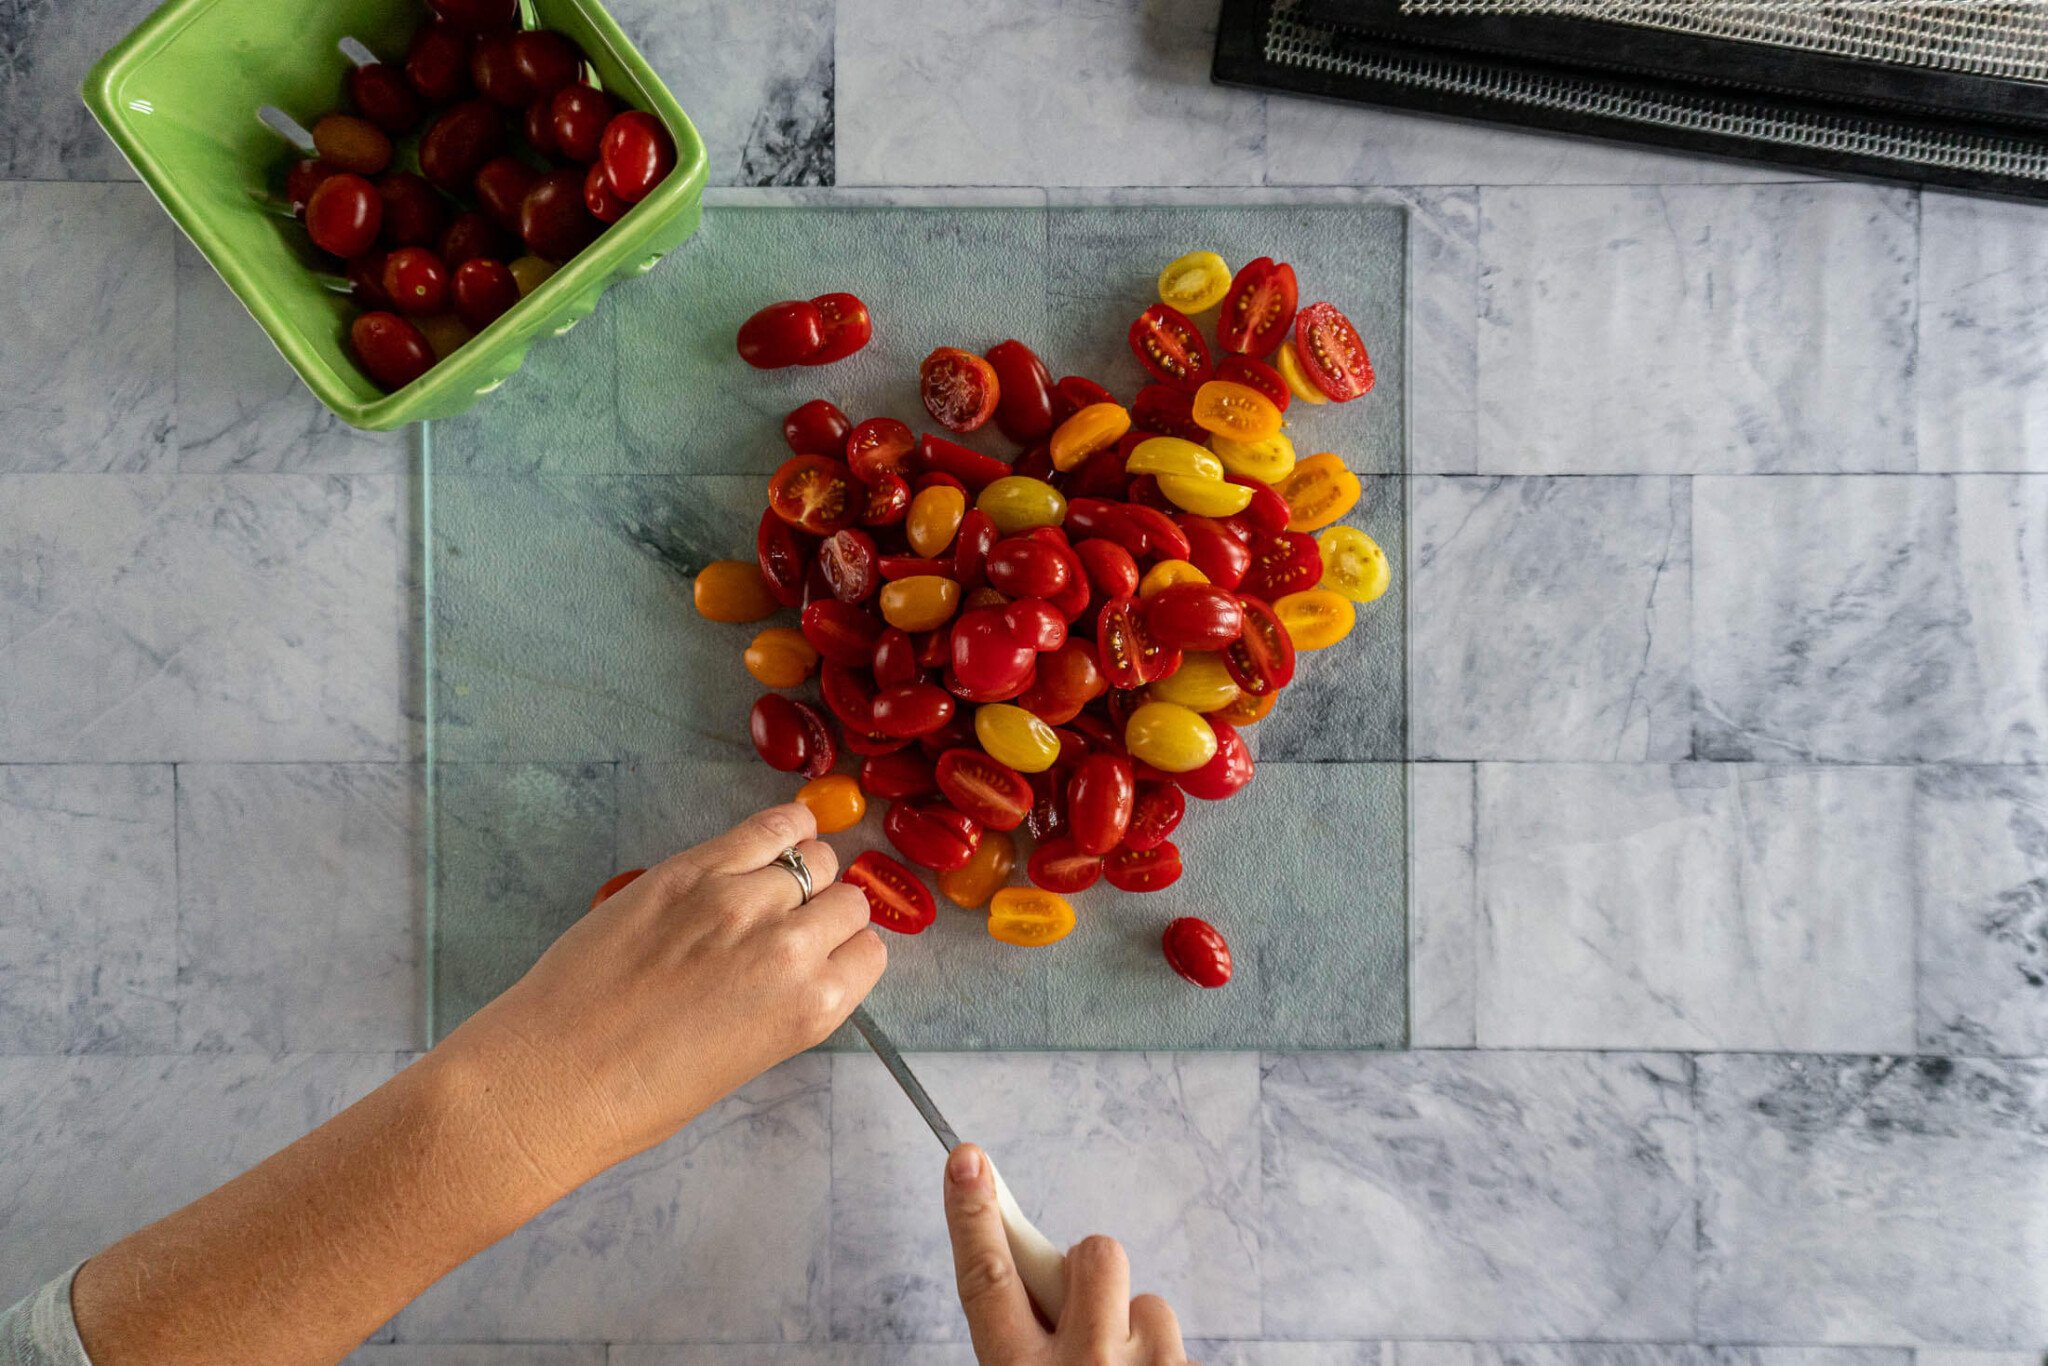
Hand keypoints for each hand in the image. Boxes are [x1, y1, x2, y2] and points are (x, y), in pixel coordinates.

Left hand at [433, 802, 885, 1192]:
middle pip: (847, 900)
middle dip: (827, 911)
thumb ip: (787, 1001)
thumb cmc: (642, 1093)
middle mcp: (788, 948)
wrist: (553, 1077)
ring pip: (812, 858)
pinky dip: (782, 828)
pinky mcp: (691, 869)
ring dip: (801, 872)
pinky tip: (779, 834)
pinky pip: (765, 828)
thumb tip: (798, 956)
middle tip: (791, 925)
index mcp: (812, 1008)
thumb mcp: (745, 1057)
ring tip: (769, 889)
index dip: (845, 950)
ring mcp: (738, 900)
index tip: (825, 952)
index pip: (868, 950)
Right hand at [944, 1143, 1188, 1364]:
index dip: (974, 1215)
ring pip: (1148, 1303)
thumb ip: (1027, 1342)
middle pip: (1092, 1256)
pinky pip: (1184, 1347)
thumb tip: (1045, 1291)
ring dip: (1138, 1333)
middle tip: (1093, 1315)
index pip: (987, 1277)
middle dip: (1093, 1270)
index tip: (967, 1161)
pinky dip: (1166, 1363)